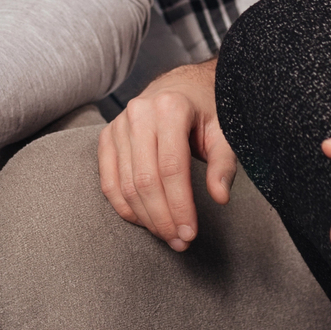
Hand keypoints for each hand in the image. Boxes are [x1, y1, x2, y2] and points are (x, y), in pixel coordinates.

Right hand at [97, 59, 233, 249]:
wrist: (181, 87)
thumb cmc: (205, 112)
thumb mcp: (223, 132)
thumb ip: (223, 164)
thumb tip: (221, 197)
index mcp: (170, 107)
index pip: (171, 167)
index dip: (180, 205)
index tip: (190, 233)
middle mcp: (139, 113)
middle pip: (146, 179)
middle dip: (163, 217)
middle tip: (180, 241)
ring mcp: (118, 124)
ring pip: (126, 184)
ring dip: (145, 217)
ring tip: (166, 236)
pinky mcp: (107, 136)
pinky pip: (109, 181)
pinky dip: (124, 207)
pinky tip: (143, 221)